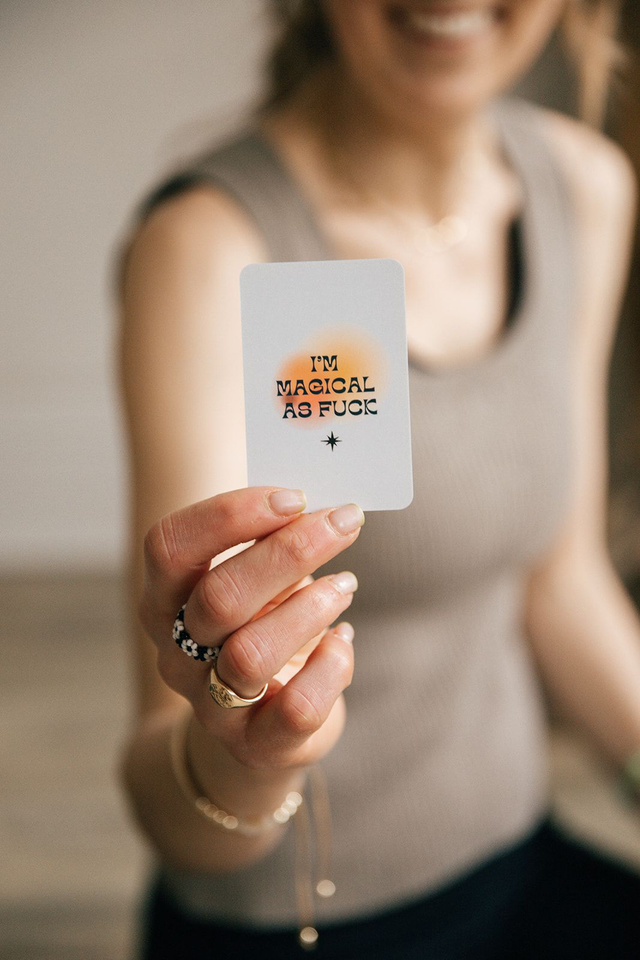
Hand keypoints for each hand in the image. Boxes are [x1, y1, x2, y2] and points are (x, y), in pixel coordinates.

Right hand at [139, 486, 364, 770]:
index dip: (229, 515)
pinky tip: (342, 641)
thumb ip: (273, 547)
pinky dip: (330, 667)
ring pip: (251, 654)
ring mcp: (211, 705)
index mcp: (164, 600)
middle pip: (218, 597)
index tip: (294, 496)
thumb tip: (325, 509)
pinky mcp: (257, 743)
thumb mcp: (257, 585)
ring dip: (310, 609)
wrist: (263, 727)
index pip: (170, 547)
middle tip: (343, 522)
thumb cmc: (263, 630)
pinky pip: (295, 709)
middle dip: (290, 552)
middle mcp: (176, 653)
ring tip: (345, 585)